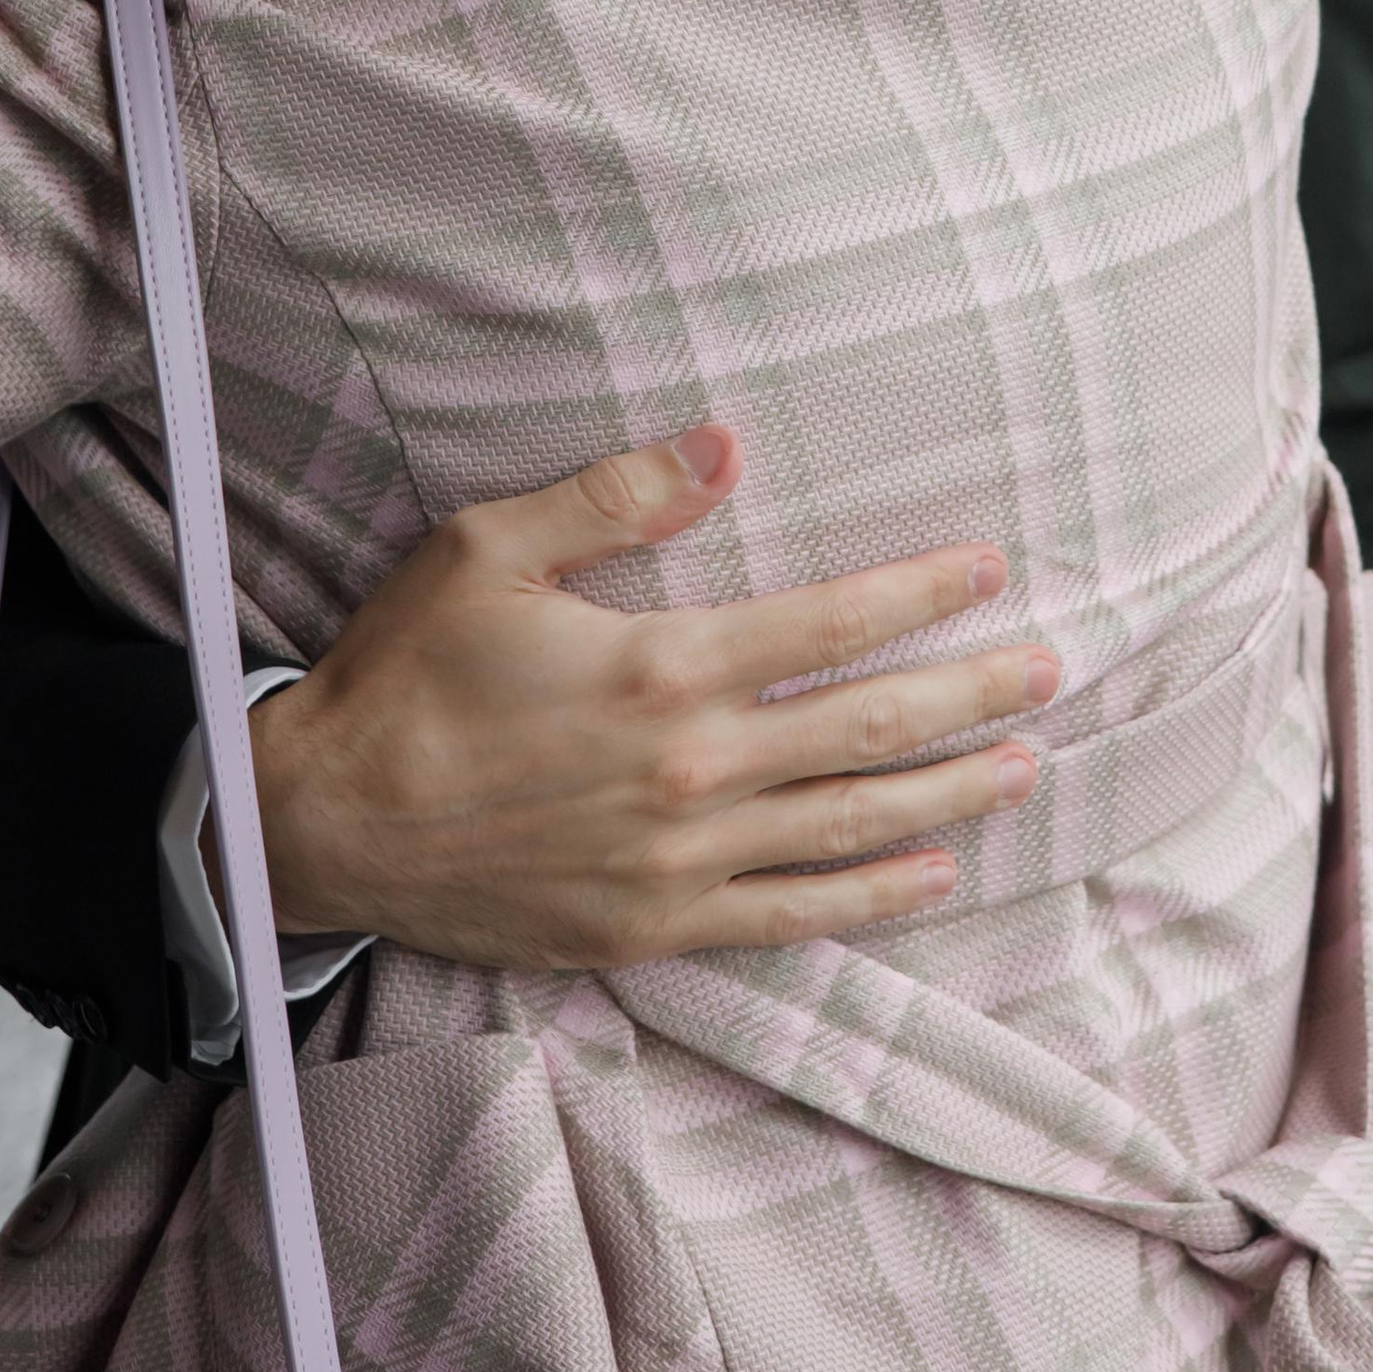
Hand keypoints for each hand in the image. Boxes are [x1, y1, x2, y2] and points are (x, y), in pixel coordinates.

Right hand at [245, 426, 1055, 968]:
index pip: (829, 625)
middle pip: (867, 729)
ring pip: (849, 825)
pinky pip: (790, 915)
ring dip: (949, 794)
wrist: (322, 823)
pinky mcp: (652, 928)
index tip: (987, 569)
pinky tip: (932, 874)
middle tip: (1050, 668)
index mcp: (660, 667)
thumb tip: (725, 443)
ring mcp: (677, 862)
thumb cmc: (406, 672)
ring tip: (1024, 763)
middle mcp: (689, 773)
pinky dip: (872, 897)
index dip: (919, 593)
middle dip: (970, 693)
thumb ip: (617, 496)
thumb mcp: (490, 548)